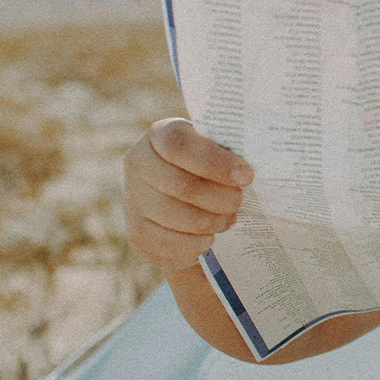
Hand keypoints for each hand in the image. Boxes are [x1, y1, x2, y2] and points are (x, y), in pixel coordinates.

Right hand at [122, 117, 252, 269]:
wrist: (180, 193)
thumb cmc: (209, 165)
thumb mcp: (217, 147)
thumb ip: (229, 152)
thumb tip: (247, 174)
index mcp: (161, 134)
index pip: (180, 145)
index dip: (215, 162)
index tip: (246, 176)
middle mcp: (138, 163)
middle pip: (183, 186)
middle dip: (221, 198)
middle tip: (238, 202)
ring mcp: (133, 199)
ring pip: (178, 218)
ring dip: (212, 222)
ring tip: (228, 219)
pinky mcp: (136, 234)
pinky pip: (170, 245)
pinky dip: (197, 244)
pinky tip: (208, 237)